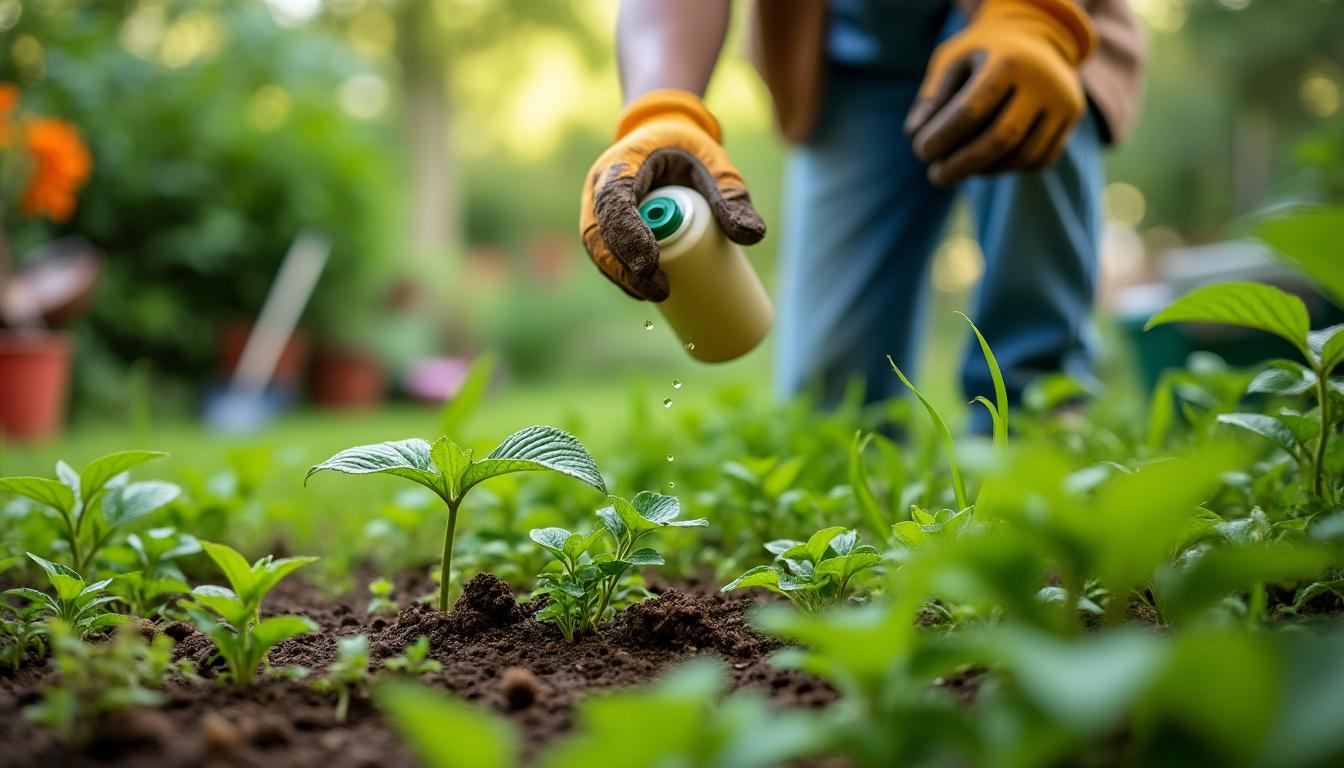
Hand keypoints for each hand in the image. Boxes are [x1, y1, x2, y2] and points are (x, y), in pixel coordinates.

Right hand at [580, 90, 764, 300]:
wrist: (664, 137)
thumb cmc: (689, 147)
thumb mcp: (714, 162)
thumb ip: (732, 194)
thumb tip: (753, 236)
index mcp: (623, 162)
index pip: (615, 201)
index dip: (628, 234)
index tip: (651, 264)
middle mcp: (600, 186)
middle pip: (598, 234)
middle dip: (623, 268)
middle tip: (659, 290)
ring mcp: (597, 208)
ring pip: (598, 248)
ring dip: (621, 276)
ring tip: (655, 294)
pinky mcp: (605, 226)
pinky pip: (606, 253)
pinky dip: (622, 275)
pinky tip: (642, 291)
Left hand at [905, 0, 1095, 186]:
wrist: (1037, 34)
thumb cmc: (983, 51)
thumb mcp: (952, 60)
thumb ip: (932, 95)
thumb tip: (914, 132)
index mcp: (1009, 61)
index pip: (972, 111)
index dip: (943, 138)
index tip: (921, 152)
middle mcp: (1043, 81)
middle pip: (1001, 138)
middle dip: (963, 164)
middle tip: (936, 176)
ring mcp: (1063, 101)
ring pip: (1023, 155)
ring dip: (985, 171)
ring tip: (958, 169)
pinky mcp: (1072, 118)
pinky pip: (1040, 159)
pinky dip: (1009, 168)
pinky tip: (987, 165)